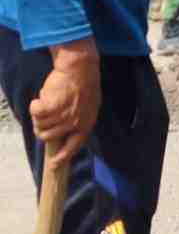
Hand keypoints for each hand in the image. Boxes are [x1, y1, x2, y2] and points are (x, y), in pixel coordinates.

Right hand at [31, 39, 100, 167]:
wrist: (80, 68)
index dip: (63, 157)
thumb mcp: (88, 106)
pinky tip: (41, 99)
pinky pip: (35, 113)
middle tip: (44, 117)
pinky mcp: (51, 107)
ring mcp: (63, 115)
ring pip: (40, 125)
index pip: (74, 146)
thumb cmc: (84, 85)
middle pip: (48, 137)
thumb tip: (64, 135)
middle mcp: (74, 123)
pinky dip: (35, 105)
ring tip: (47, 103)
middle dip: (42, 129)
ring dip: (39, 115)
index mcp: (86, 124)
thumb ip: (78, 121)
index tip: (54, 165)